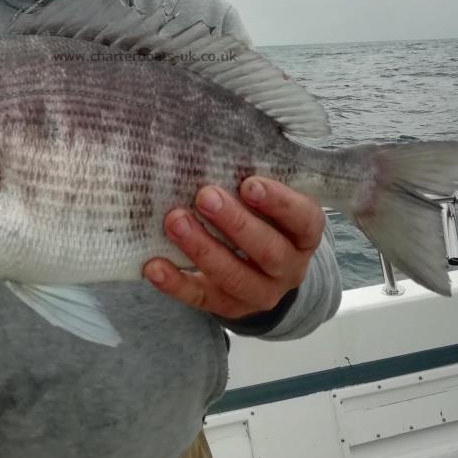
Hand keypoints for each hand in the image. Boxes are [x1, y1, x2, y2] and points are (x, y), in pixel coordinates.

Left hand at [143, 176, 324, 318]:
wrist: (262, 272)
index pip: (302, 219)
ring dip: (202, 248)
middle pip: (268, 250)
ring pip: (234, 277)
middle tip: (205, 196)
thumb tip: (211, 149)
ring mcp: (260, 292)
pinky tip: (154, 265)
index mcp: (304, 235)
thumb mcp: (269, 202)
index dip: (278, 202)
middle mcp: (289, 268)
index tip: (249, 183)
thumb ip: (252, 183)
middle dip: (235, 223)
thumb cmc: (263, 219)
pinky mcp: (228, 308)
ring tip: (176, 221)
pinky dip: (176, 283)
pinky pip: (201, 298)